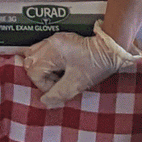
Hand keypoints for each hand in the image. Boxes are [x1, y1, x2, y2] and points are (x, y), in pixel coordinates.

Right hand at [22, 23, 141, 106]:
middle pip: (29, 61)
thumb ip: (59, 93)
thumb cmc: (96, 63)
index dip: (43, 85)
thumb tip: (45, 101)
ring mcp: (54, 39)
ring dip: (43, 69)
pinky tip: (62, 68)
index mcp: (52, 50)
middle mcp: (50, 42)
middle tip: (57, 82)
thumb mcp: (78, 82)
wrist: (112, 49)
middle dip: (40, 76)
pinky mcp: (60, 40)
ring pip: (34, 55)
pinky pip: (44, 51)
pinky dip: (48, 63)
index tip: (58, 89)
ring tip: (59, 75)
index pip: (33, 71)